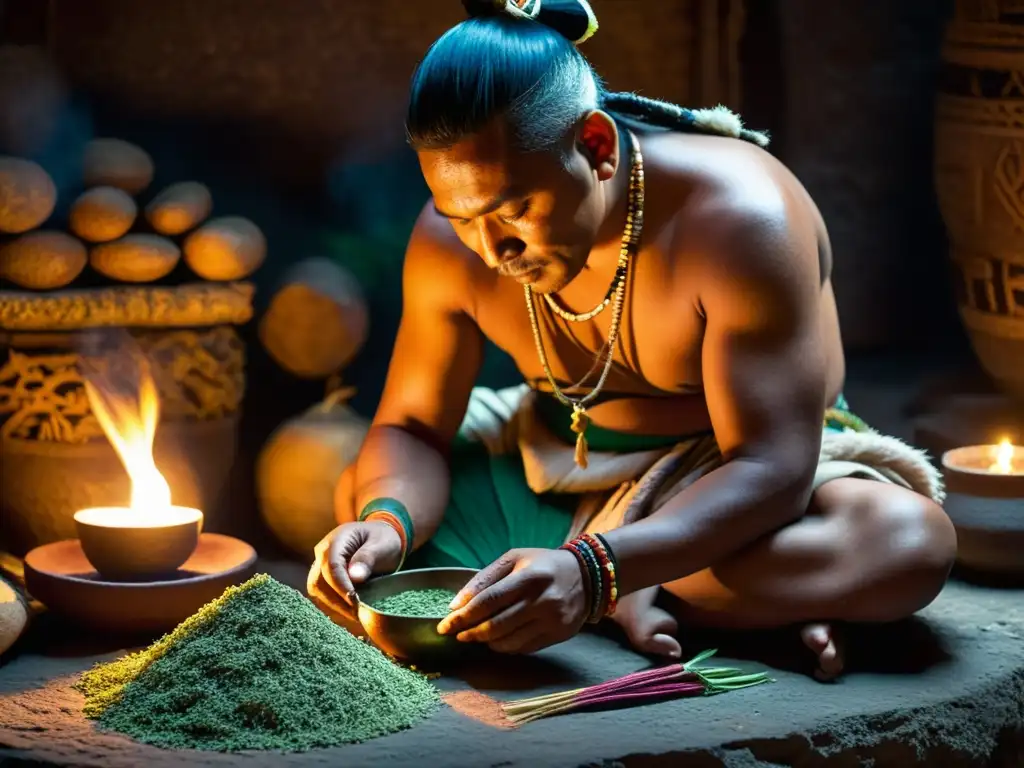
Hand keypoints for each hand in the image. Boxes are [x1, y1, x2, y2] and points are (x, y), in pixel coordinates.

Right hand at [306, 521, 402, 615]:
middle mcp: (323, 552)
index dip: (341, 586)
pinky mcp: (323, 577)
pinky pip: (323, 594)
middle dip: (337, 600)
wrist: (381, 539)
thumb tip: (355, 577)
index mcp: (336, 540)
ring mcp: (320, 565)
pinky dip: (335, 606)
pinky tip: (350, 613)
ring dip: (335, 606)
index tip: (355, 601)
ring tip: (356, 615)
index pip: (332, 566)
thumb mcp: (382, 545)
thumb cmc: (383, 540)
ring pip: (317, 590)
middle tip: (357, 613)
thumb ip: (368, 558)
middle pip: (319, 581)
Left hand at [436, 548, 587, 653]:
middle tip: (455, 633)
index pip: (488, 601)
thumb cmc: (543, 564)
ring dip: (485, 642)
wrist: (588, 576)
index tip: (445, 624)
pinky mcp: (558, 635)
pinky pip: (523, 648)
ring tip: (474, 635)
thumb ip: (484, 578)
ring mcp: (551, 621)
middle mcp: (541, 601)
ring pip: (508, 642)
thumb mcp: (514, 558)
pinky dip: (504, 647)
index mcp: (528, 578)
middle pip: (495, 626)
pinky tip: (497, 639)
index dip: (463, 616)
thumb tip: (456, 604)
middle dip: (469, 632)